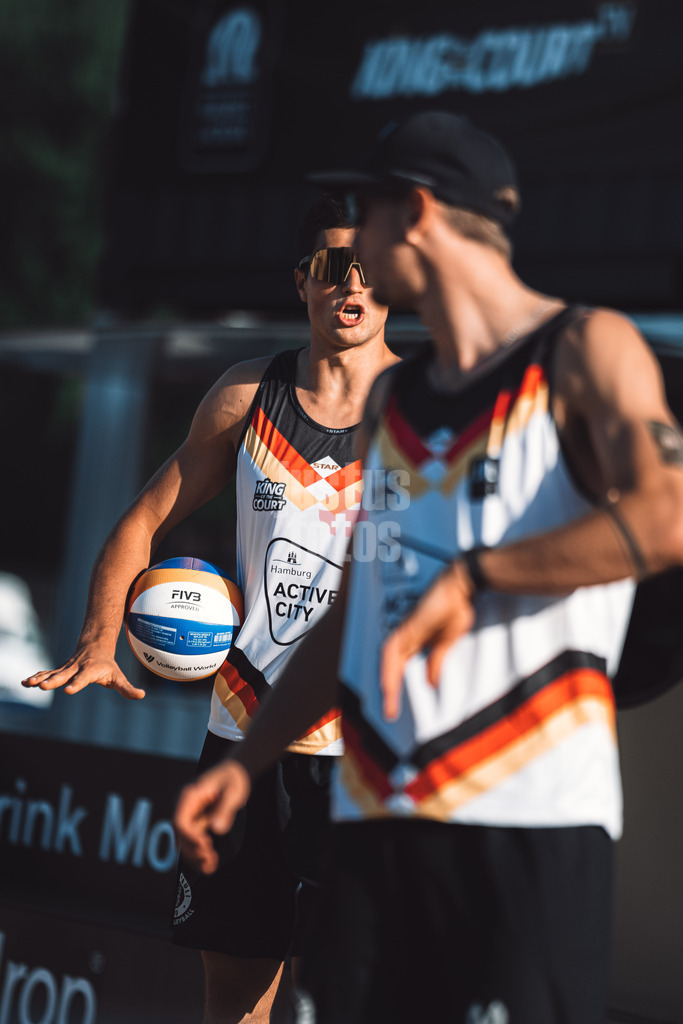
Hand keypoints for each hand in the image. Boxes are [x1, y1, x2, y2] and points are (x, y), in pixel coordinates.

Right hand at [21, 644, 145, 699]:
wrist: (95, 646)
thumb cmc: (108, 666)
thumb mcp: (119, 677)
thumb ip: (127, 688)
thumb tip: (142, 695)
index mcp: (90, 670)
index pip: (83, 678)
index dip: (76, 684)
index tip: (68, 690)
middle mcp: (76, 668)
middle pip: (64, 675)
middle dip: (54, 681)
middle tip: (44, 687)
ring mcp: (66, 668)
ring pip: (52, 673)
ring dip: (41, 678)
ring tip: (30, 684)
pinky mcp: (60, 670)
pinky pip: (46, 673)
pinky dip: (36, 677)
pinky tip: (25, 683)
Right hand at [174, 760, 251, 873]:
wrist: (235, 774)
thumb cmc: (233, 779)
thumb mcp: (233, 792)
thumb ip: (225, 809)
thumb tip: (216, 829)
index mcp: (189, 796)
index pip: (180, 822)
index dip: (190, 837)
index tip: (207, 845)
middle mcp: (184, 808)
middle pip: (180, 836)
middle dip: (193, 851)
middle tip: (212, 858)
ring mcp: (189, 818)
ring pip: (184, 844)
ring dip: (195, 858)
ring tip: (212, 865)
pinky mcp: (195, 826)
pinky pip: (192, 844)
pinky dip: (199, 856)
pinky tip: (211, 865)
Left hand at [380, 561, 475, 719]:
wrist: (459, 588)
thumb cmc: (455, 610)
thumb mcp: (446, 643)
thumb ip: (436, 662)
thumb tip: (430, 683)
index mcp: (413, 641)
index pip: (398, 667)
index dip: (395, 686)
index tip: (395, 708)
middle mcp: (405, 636)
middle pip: (390, 666)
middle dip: (389, 690)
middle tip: (390, 713)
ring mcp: (405, 630)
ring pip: (388, 659)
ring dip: (388, 681)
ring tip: (389, 702)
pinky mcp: (410, 626)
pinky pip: (394, 650)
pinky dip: (390, 667)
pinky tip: (391, 681)